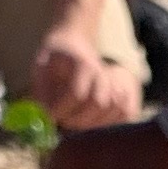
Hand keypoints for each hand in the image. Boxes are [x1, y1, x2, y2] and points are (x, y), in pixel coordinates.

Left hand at [28, 30, 143, 135]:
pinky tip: (92, 121)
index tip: (49, 116)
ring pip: (114, 109)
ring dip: (94, 122)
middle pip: (98, 103)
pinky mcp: (123, 94)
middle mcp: (103, 73)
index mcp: (82, 64)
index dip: (62, 109)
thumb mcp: (41, 67)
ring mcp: (115, 83)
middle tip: (63, 121)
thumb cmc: (55, 60)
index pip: (77, 93)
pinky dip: (110, 122)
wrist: (73, 46)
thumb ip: (41, 90)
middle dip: (78, 118)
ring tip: (76, 120)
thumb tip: (45, 115)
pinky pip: (126, 113)